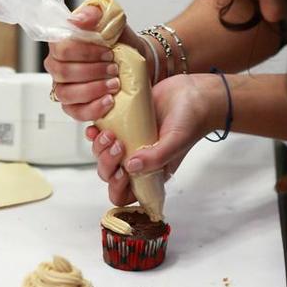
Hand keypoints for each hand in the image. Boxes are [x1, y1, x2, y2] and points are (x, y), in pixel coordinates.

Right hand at [44, 5, 145, 120]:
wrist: (137, 59)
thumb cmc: (119, 40)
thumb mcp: (111, 19)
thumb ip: (94, 13)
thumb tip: (77, 20)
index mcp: (62, 43)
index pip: (61, 49)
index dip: (85, 52)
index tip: (108, 52)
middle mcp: (58, 66)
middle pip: (63, 72)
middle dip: (92, 71)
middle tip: (114, 68)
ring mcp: (64, 87)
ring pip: (66, 94)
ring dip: (93, 90)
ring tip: (114, 85)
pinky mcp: (74, 105)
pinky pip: (75, 112)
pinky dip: (93, 109)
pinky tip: (108, 101)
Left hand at [87, 73, 224, 205]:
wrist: (192, 92)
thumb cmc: (191, 120)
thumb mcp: (176, 142)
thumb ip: (156, 158)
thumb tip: (131, 167)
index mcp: (151, 173)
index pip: (126, 194)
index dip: (118, 187)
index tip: (123, 171)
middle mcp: (138, 160)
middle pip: (109, 174)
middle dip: (107, 163)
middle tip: (118, 145)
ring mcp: (129, 142)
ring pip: (102, 154)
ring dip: (99, 148)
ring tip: (109, 133)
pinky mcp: (122, 124)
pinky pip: (101, 134)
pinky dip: (94, 133)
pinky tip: (96, 127)